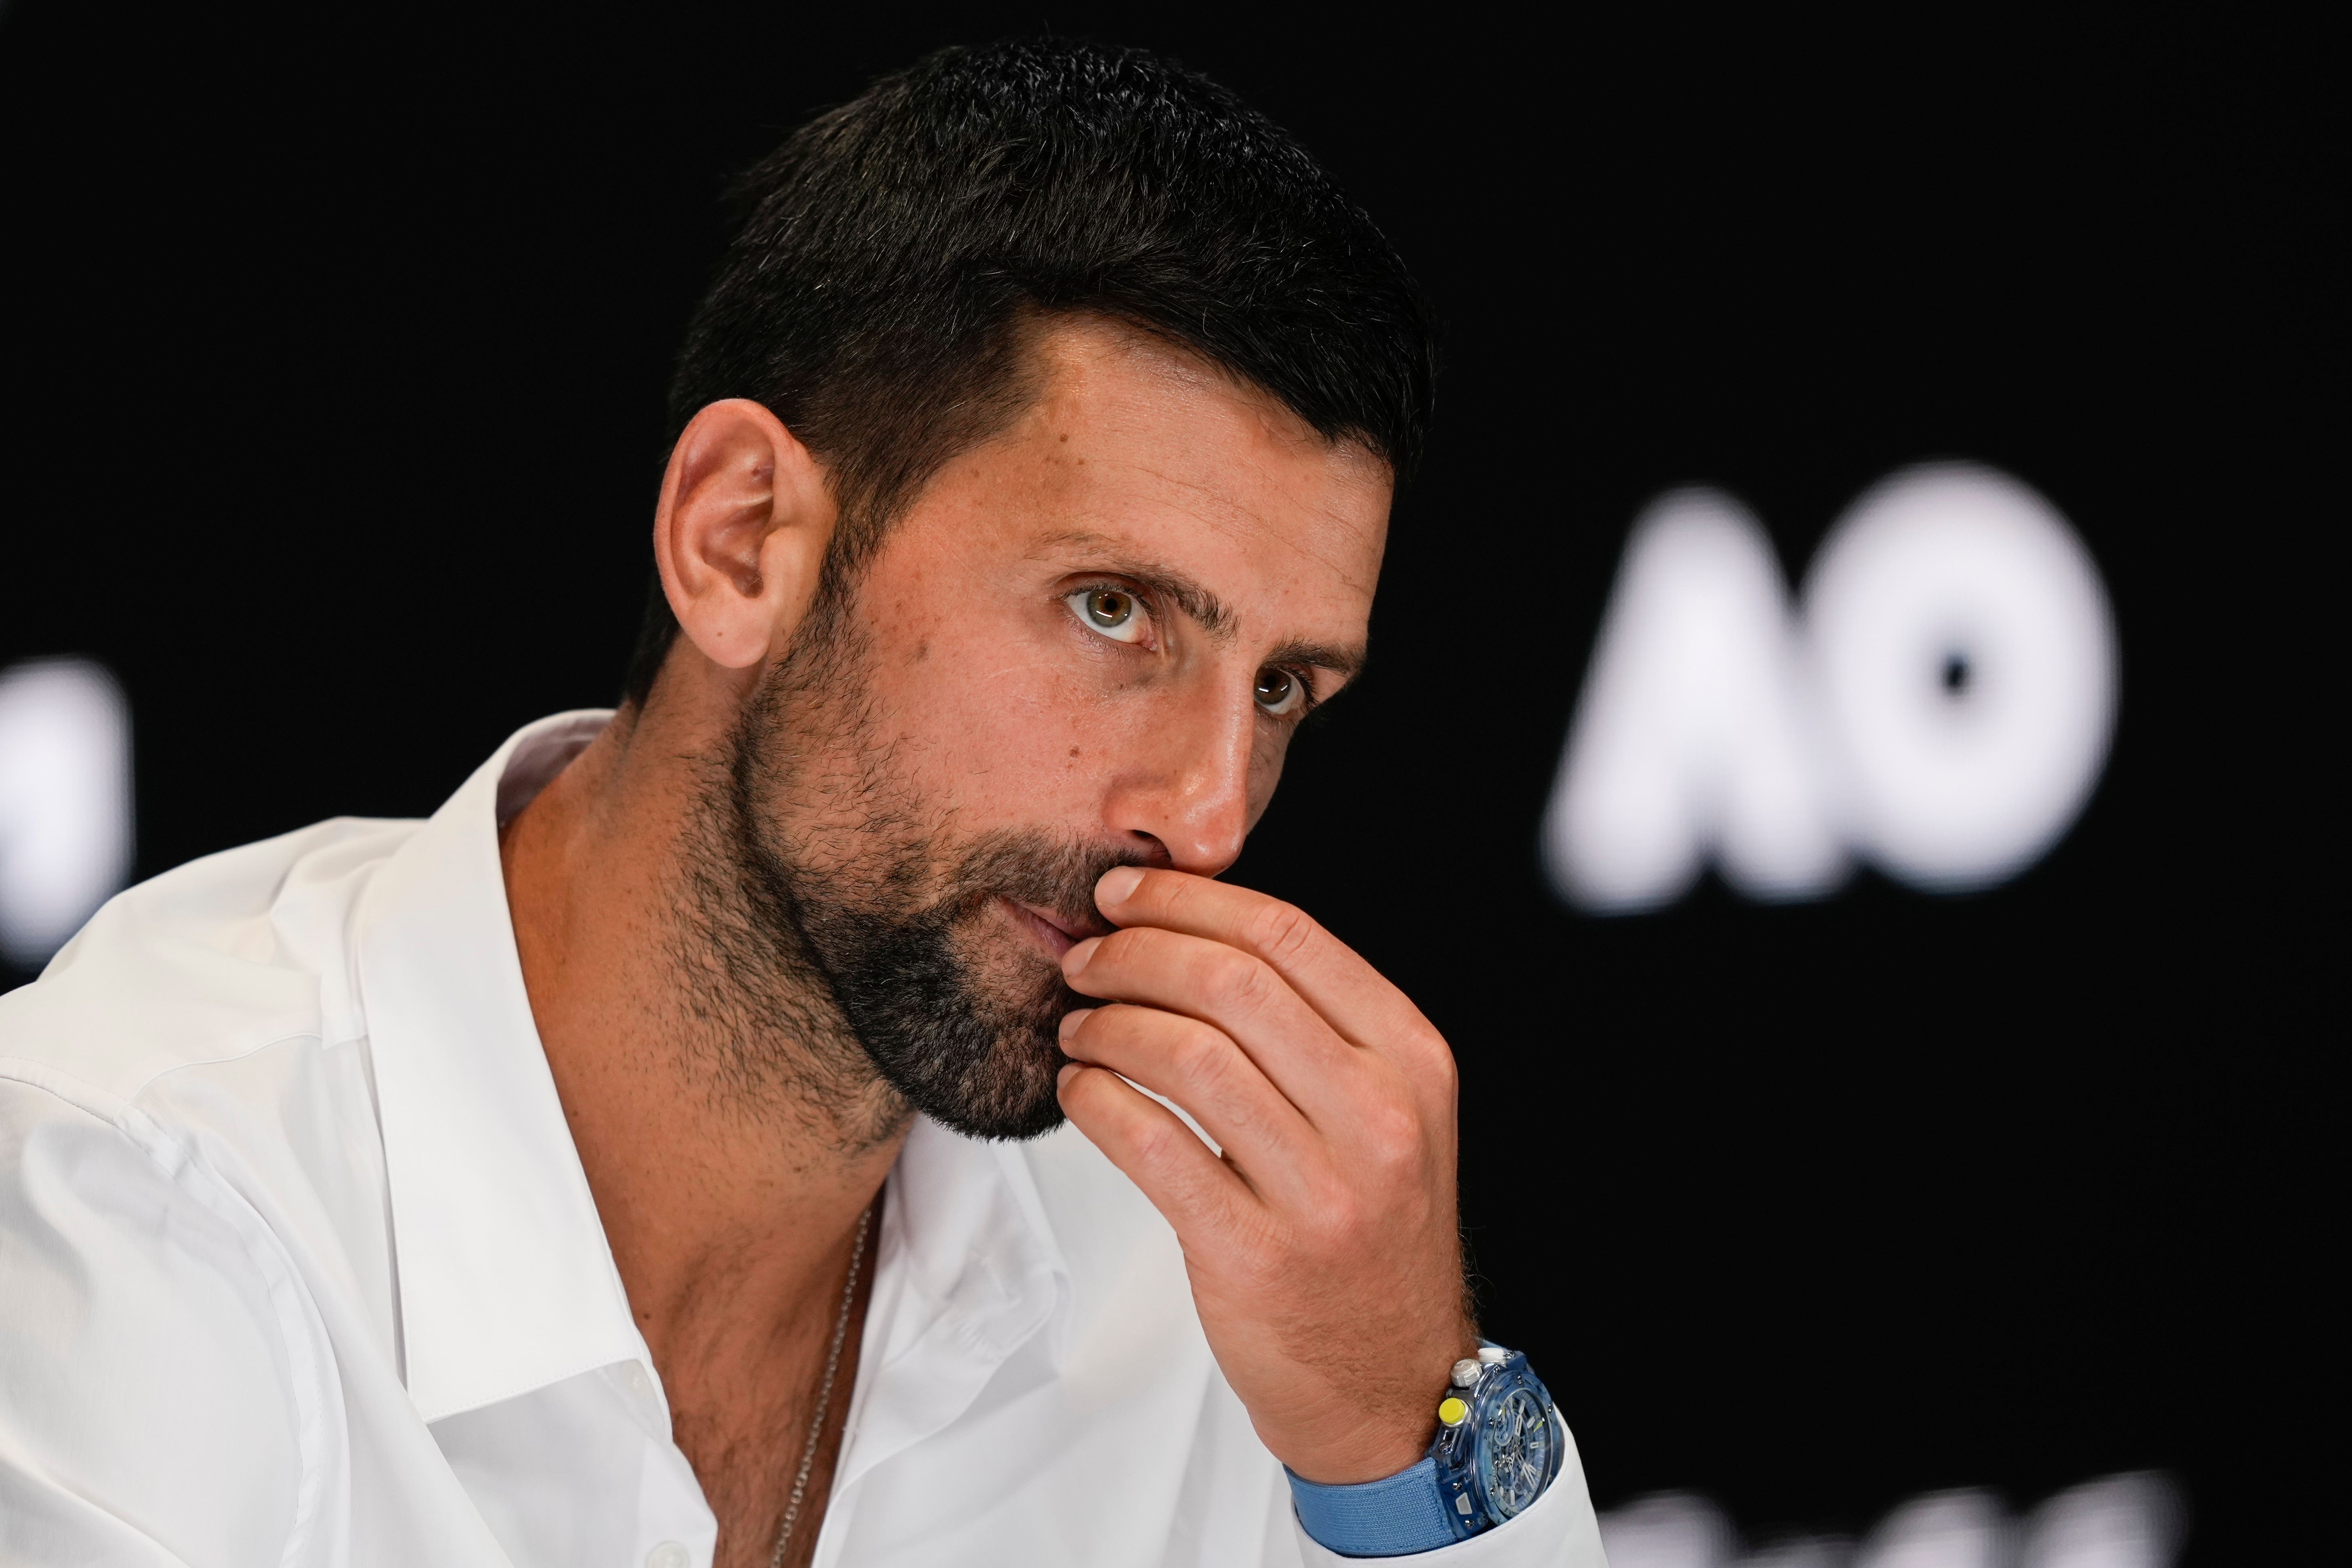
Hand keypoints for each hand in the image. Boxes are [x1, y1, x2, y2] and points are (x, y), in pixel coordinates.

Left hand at [1055, 865, 1476, 1484]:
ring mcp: (1320, 1191)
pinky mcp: (1253, 1254)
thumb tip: (1189, 931)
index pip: (1287, 934)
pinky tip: (1080, 1091)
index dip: (1188, 901)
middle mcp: (1377, 1117)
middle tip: (1086, 958)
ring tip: (1078, 1027)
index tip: (1126, 895)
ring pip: (1186, 1054)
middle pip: (1230, 983)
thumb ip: (1314, 1024)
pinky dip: (1097, 1101)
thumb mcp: (1386, 1111)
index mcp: (1410, 1059)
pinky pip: (1151, 1145)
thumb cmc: (1369, 1229)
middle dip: (1136, 952)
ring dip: (1108, 1024)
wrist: (1391, 1377)